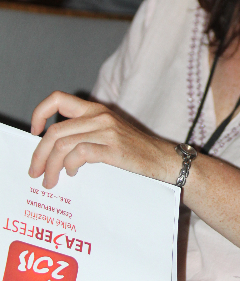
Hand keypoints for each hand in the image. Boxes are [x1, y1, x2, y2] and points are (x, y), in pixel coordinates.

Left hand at [29, 91, 176, 188]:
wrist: (164, 161)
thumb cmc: (137, 152)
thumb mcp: (109, 134)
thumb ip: (85, 134)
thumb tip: (53, 151)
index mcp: (96, 110)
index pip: (58, 99)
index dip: (39, 113)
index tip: (34, 132)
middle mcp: (99, 117)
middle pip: (55, 131)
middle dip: (39, 154)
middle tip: (35, 171)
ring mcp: (107, 131)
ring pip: (62, 144)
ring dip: (51, 166)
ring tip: (51, 180)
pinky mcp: (113, 148)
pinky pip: (79, 153)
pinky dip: (69, 165)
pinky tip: (72, 173)